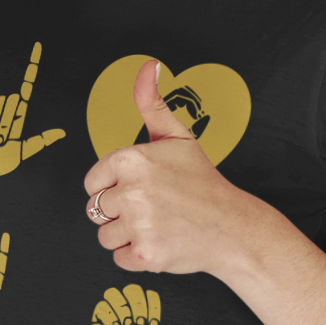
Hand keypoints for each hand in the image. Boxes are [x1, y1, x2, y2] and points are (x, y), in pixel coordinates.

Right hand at [0, 42, 65, 201]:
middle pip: (12, 101)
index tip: (37, 47)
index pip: (26, 90)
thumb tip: (62, 132)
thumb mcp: (23, 153)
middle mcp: (5, 111)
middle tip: (2, 140)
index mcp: (17, 118)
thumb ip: (41, 141)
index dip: (31, 70)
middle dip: (7, 121)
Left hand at [82, 59, 254, 276]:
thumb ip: (151, 103)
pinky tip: (160, 242)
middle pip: (96, 210)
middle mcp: (132, 191)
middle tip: (154, 208)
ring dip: (126, 235)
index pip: (92, 182)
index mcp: (132, 159)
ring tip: (157, 224)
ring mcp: (139, 224)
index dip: (113, 187)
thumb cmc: (201, 182)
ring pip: (104, 236)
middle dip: (120, 212)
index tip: (139, 188)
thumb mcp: (176, 137)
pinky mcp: (145, 254)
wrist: (233, 227)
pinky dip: (136, 256)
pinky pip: (118, 258)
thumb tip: (147, 66)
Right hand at [87, 283, 161, 324]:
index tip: (150, 324)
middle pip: (132, 289)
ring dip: (119, 307)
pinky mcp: (98, 324)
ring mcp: (112, 317)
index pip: (150, 296)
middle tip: (136, 322)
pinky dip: (107, 316)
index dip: (151, 305)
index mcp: (145, 319)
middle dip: (135, 303)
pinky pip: (100, 307)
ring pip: (113, 293)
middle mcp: (129, 314)